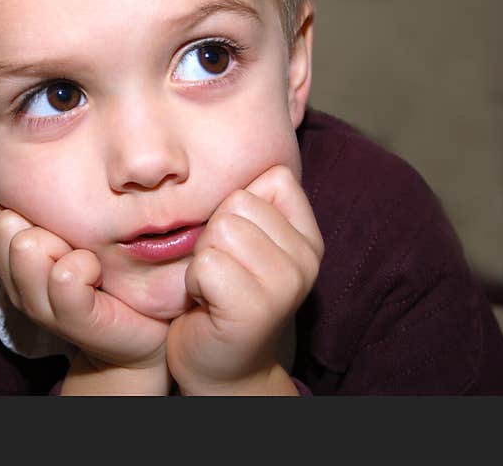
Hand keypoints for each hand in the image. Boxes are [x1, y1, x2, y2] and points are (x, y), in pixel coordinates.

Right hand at [0, 206, 170, 391]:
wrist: (140, 330)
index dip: (22, 208)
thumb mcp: (64, 233)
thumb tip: (19, 167)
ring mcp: (38, 307)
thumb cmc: (102, 272)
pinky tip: (98, 275)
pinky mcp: (72, 320)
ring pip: (27, 245)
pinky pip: (65, 275)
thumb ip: (38, 209)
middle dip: (46, 222)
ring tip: (88, 261)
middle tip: (74, 245)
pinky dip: (87, 265)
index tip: (52, 225)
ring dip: (66, 244)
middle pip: (5, 223)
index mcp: (7, 264)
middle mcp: (15, 286)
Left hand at [166, 165, 323, 394]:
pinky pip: (207, 263)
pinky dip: (195, 282)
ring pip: (219, 230)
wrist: (219, 365)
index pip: (269, 176)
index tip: (235, 244)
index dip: (234, 205)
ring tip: (213, 285)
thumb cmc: (220, 294)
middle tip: (220, 270)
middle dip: (212, 233)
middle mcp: (307, 256)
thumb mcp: (242, 240)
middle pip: (236, 201)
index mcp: (307, 233)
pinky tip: (206, 303)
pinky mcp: (258, 307)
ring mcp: (287, 282)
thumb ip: (250, 199)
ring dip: (202, 258)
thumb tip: (239, 136)